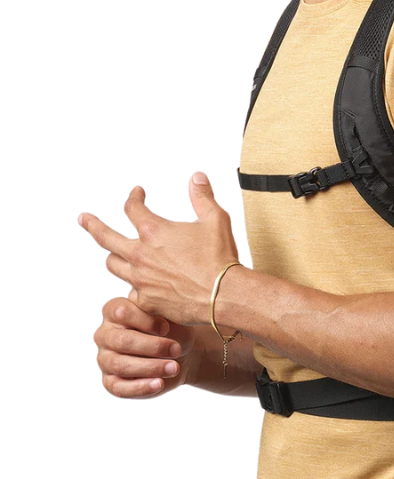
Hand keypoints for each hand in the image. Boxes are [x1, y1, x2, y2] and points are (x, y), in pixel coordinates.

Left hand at [79, 172, 239, 325]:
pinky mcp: (146, 300)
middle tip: (84, 219)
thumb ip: (202, 197)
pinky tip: (140, 285)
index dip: (133, 197)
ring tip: (113, 253)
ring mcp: (140, 279)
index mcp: (154, 231)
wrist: (223, 294)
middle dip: (93, 225)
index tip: (136, 194)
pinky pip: (131, 291)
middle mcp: (140, 254)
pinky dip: (134, 285)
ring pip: (113, 265)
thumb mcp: (215, 219)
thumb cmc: (219, 259)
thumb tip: (196, 178)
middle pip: (105, 237)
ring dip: (114, 256)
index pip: (132, 208)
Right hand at [94, 294, 197, 397]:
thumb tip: (157, 299)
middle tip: (177, 349)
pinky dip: (141, 387)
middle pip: (121, 341)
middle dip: (152, 346)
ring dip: (150, 367)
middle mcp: (105, 334)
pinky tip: (159, 384)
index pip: (121, 312)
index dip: (145, 321)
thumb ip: (160, 308)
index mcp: (115, 311)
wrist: (182, 354)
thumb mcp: (170, 316)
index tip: (167, 327)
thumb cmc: (174, 328)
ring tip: (174, 368)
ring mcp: (105, 359)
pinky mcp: (111, 382)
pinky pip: (120, 388)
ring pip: (120, 365)